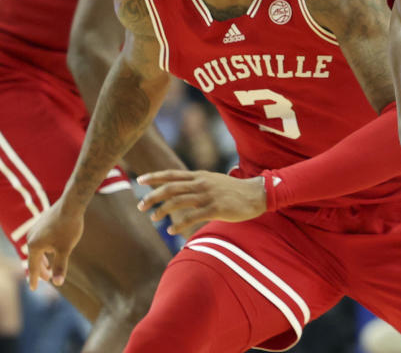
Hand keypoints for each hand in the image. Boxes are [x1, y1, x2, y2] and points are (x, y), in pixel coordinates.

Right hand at [26, 200, 83, 289]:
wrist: (71, 204)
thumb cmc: (69, 227)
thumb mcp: (65, 249)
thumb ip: (60, 266)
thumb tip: (57, 283)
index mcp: (34, 246)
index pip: (33, 267)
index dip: (35, 278)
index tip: (33, 289)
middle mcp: (31, 238)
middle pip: (35, 259)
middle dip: (42, 270)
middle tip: (48, 279)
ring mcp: (35, 230)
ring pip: (38, 249)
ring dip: (43, 259)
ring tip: (49, 267)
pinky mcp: (41, 224)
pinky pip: (41, 241)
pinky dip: (45, 250)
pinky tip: (51, 250)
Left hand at [137, 170, 266, 235]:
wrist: (256, 194)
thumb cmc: (234, 190)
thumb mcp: (214, 181)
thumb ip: (198, 183)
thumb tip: (181, 188)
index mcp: (200, 176)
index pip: (172, 174)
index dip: (154, 177)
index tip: (139, 180)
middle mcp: (202, 183)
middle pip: (170, 187)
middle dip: (152, 196)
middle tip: (141, 206)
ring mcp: (208, 195)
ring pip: (178, 201)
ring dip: (162, 210)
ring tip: (153, 218)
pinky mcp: (216, 208)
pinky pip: (192, 217)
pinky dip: (179, 225)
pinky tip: (171, 231)